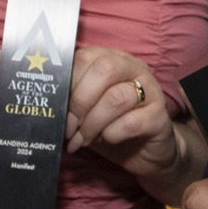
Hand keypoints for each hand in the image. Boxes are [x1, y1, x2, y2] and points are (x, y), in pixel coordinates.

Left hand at [67, 46, 181, 184]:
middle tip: (70, 127)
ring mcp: (150, 90)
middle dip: (80, 102)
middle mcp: (133, 68)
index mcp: (112, 59)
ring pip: (116, 98)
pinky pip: (131, 122)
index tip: (57, 109)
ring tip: (82, 139)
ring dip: (92, 124)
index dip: (67, 84)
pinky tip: (107, 140)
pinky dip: (112, 135)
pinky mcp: (159, 116)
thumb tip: (47, 105)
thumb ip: (72, 101)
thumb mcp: (87, 110)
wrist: (146, 151)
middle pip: (104, 70)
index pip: (85, 57)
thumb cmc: (111, 126)